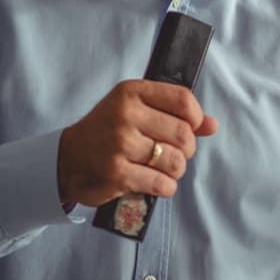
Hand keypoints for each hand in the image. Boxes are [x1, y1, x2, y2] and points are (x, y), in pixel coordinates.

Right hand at [57, 80, 218, 205]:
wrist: (66, 159)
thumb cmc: (107, 132)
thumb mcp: (135, 111)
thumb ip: (175, 114)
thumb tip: (212, 125)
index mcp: (131, 92)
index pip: (183, 100)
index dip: (196, 118)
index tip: (190, 128)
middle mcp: (125, 114)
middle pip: (184, 134)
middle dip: (186, 149)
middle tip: (174, 153)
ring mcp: (120, 144)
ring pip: (176, 161)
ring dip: (176, 170)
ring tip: (162, 169)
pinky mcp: (117, 173)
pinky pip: (162, 183)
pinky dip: (165, 186)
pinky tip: (154, 182)